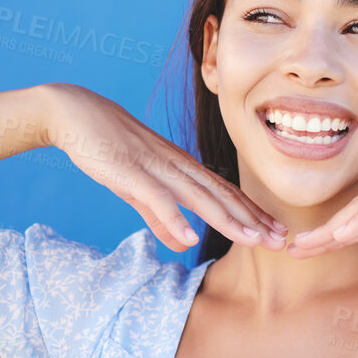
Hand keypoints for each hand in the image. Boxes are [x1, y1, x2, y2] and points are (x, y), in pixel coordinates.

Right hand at [38, 84, 284, 251]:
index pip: (226, 193)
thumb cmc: (109, 149)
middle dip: (253, 220)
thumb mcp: (138, 189)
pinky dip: (173, 219)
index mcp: (183, 168)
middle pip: (222, 196)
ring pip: (198, 197)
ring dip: (227, 220)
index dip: (252, 213)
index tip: (278, 232)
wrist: (76, 114)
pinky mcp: (130, 172)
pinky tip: (189, 239)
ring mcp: (155, 167)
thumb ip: (160, 217)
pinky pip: (155, 198)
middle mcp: (177, 166)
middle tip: (281, 240)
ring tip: (252, 240)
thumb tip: (184, 243)